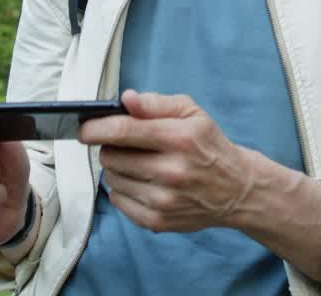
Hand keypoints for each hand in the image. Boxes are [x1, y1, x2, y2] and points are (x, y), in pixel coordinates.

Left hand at [77, 89, 260, 232]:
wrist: (236, 190)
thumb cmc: (209, 146)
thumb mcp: (192, 113)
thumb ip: (156, 103)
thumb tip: (126, 99)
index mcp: (179, 138)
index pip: (122, 131)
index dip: (95, 128)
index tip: (84, 128)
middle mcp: (172, 171)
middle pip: (111, 157)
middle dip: (110, 147)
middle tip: (124, 145)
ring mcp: (164, 200)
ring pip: (112, 179)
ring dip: (116, 169)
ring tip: (137, 164)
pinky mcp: (158, 221)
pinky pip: (118, 201)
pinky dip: (122, 190)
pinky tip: (140, 182)